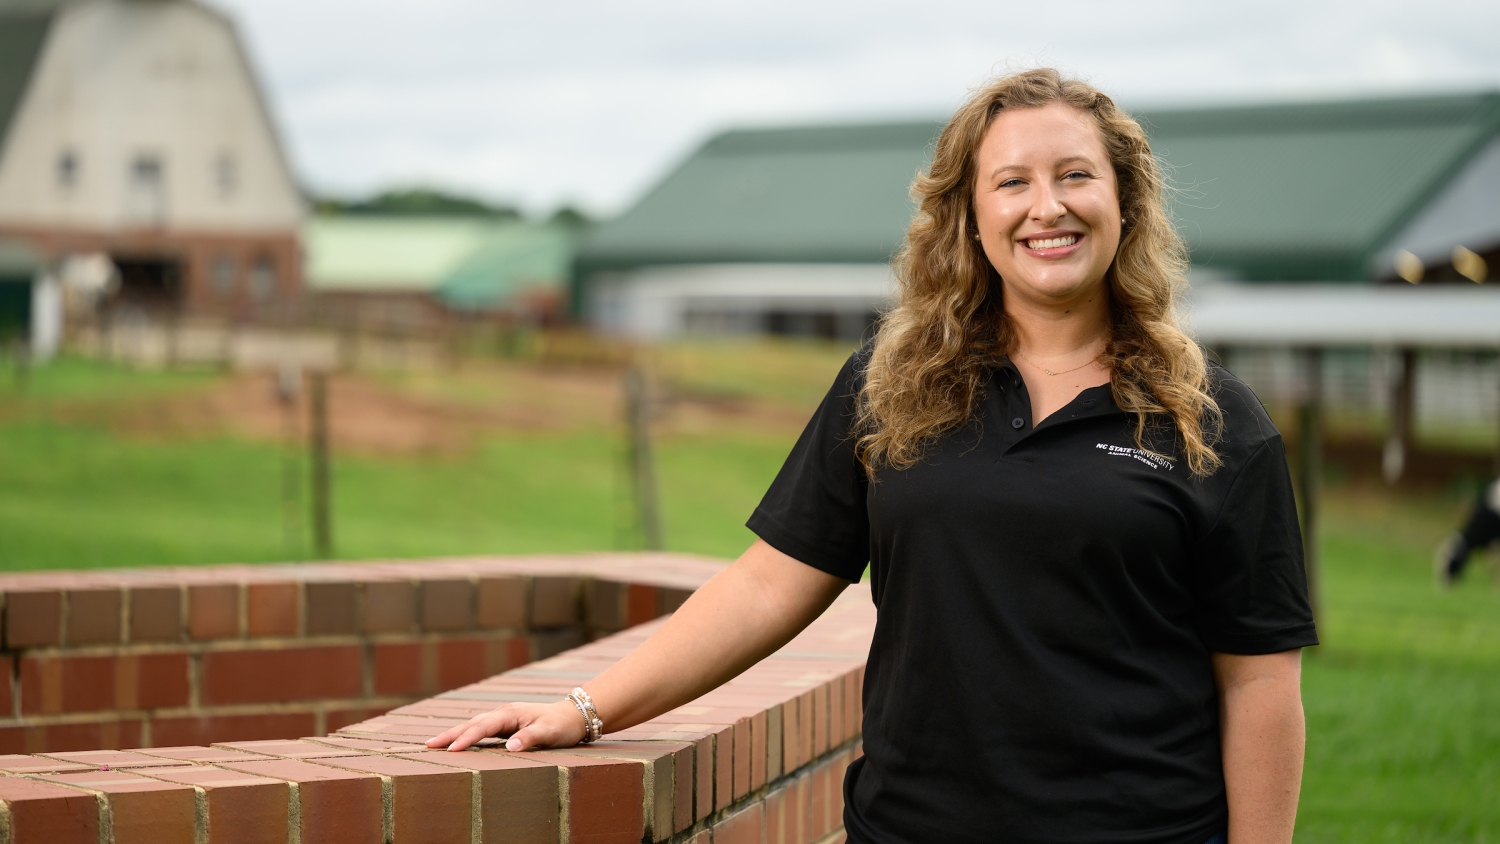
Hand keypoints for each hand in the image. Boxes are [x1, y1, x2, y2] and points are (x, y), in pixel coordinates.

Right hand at [425, 700, 587, 751]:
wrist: (572, 716)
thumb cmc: (561, 726)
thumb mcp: (549, 733)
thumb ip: (529, 739)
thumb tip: (510, 747)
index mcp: (510, 713)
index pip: (483, 727)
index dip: (466, 738)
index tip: (450, 749)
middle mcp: (503, 714)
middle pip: (472, 723)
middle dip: (450, 734)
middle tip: (428, 745)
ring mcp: (503, 719)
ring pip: (474, 725)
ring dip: (454, 734)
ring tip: (434, 744)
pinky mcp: (505, 726)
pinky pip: (480, 730)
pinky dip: (466, 735)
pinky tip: (456, 743)